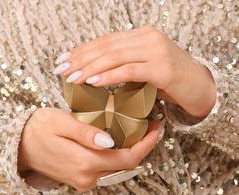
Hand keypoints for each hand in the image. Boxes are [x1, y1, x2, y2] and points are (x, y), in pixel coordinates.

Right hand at [16, 108, 161, 191]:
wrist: (16, 146)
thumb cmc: (37, 128)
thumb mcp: (60, 122)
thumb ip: (85, 133)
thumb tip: (110, 142)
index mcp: (84, 162)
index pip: (128, 158)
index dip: (147, 144)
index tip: (157, 127)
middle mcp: (87, 177)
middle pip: (126, 165)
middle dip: (142, 146)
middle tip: (151, 126)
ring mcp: (83, 182)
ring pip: (117, 169)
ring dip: (130, 152)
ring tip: (138, 131)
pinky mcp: (80, 181)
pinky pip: (106, 171)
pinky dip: (116, 158)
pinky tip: (118, 143)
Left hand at [54, 25, 217, 117]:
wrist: (203, 90)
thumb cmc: (169, 82)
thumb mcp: (142, 68)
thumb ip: (121, 65)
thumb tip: (87, 73)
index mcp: (142, 35)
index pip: (105, 40)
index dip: (82, 50)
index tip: (62, 60)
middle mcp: (150, 38)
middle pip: (107, 47)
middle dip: (80, 59)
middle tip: (61, 70)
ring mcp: (158, 51)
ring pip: (115, 57)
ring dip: (90, 68)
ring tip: (73, 78)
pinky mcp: (163, 68)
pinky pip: (129, 70)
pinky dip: (109, 76)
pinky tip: (93, 82)